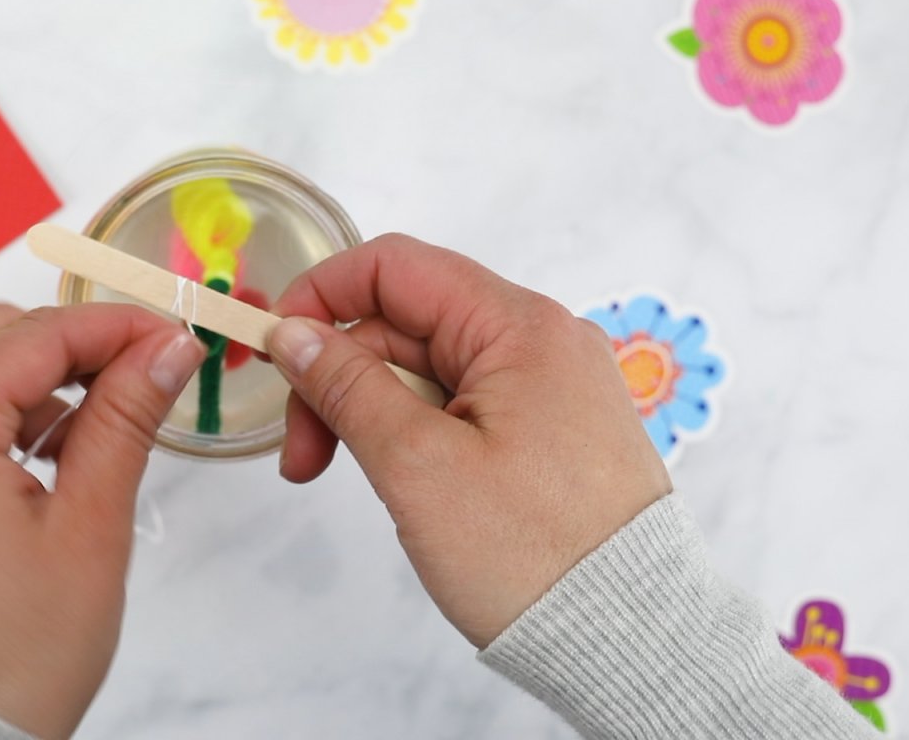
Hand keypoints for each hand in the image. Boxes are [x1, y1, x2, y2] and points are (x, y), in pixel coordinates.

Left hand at [0, 303, 204, 739]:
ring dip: (37, 382)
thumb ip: (124, 421)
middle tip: (144, 373)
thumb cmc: (7, 662)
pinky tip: (47, 459)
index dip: (113, 326)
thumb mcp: (87, 531)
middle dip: (74, 346)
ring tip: (100, 431)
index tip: (171, 335)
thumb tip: (164, 350)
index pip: (34, 336)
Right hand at [265, 235, 670, 646]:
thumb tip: (293, 332)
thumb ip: (347, 387)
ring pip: (429, 369)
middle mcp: (543, 341)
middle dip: (338, 377)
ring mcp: (551, 387)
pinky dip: (413, 432)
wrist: (633, 640)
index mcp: (519, 327)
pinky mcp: (551, 431)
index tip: (274, 352)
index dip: (321, 296)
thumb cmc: (531, 554)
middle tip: (300, 460)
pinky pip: (462, 405)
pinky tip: (396, 480)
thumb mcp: (418, 466)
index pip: (396, 267)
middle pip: (406, 322)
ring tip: (337, 477)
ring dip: (370, 411)